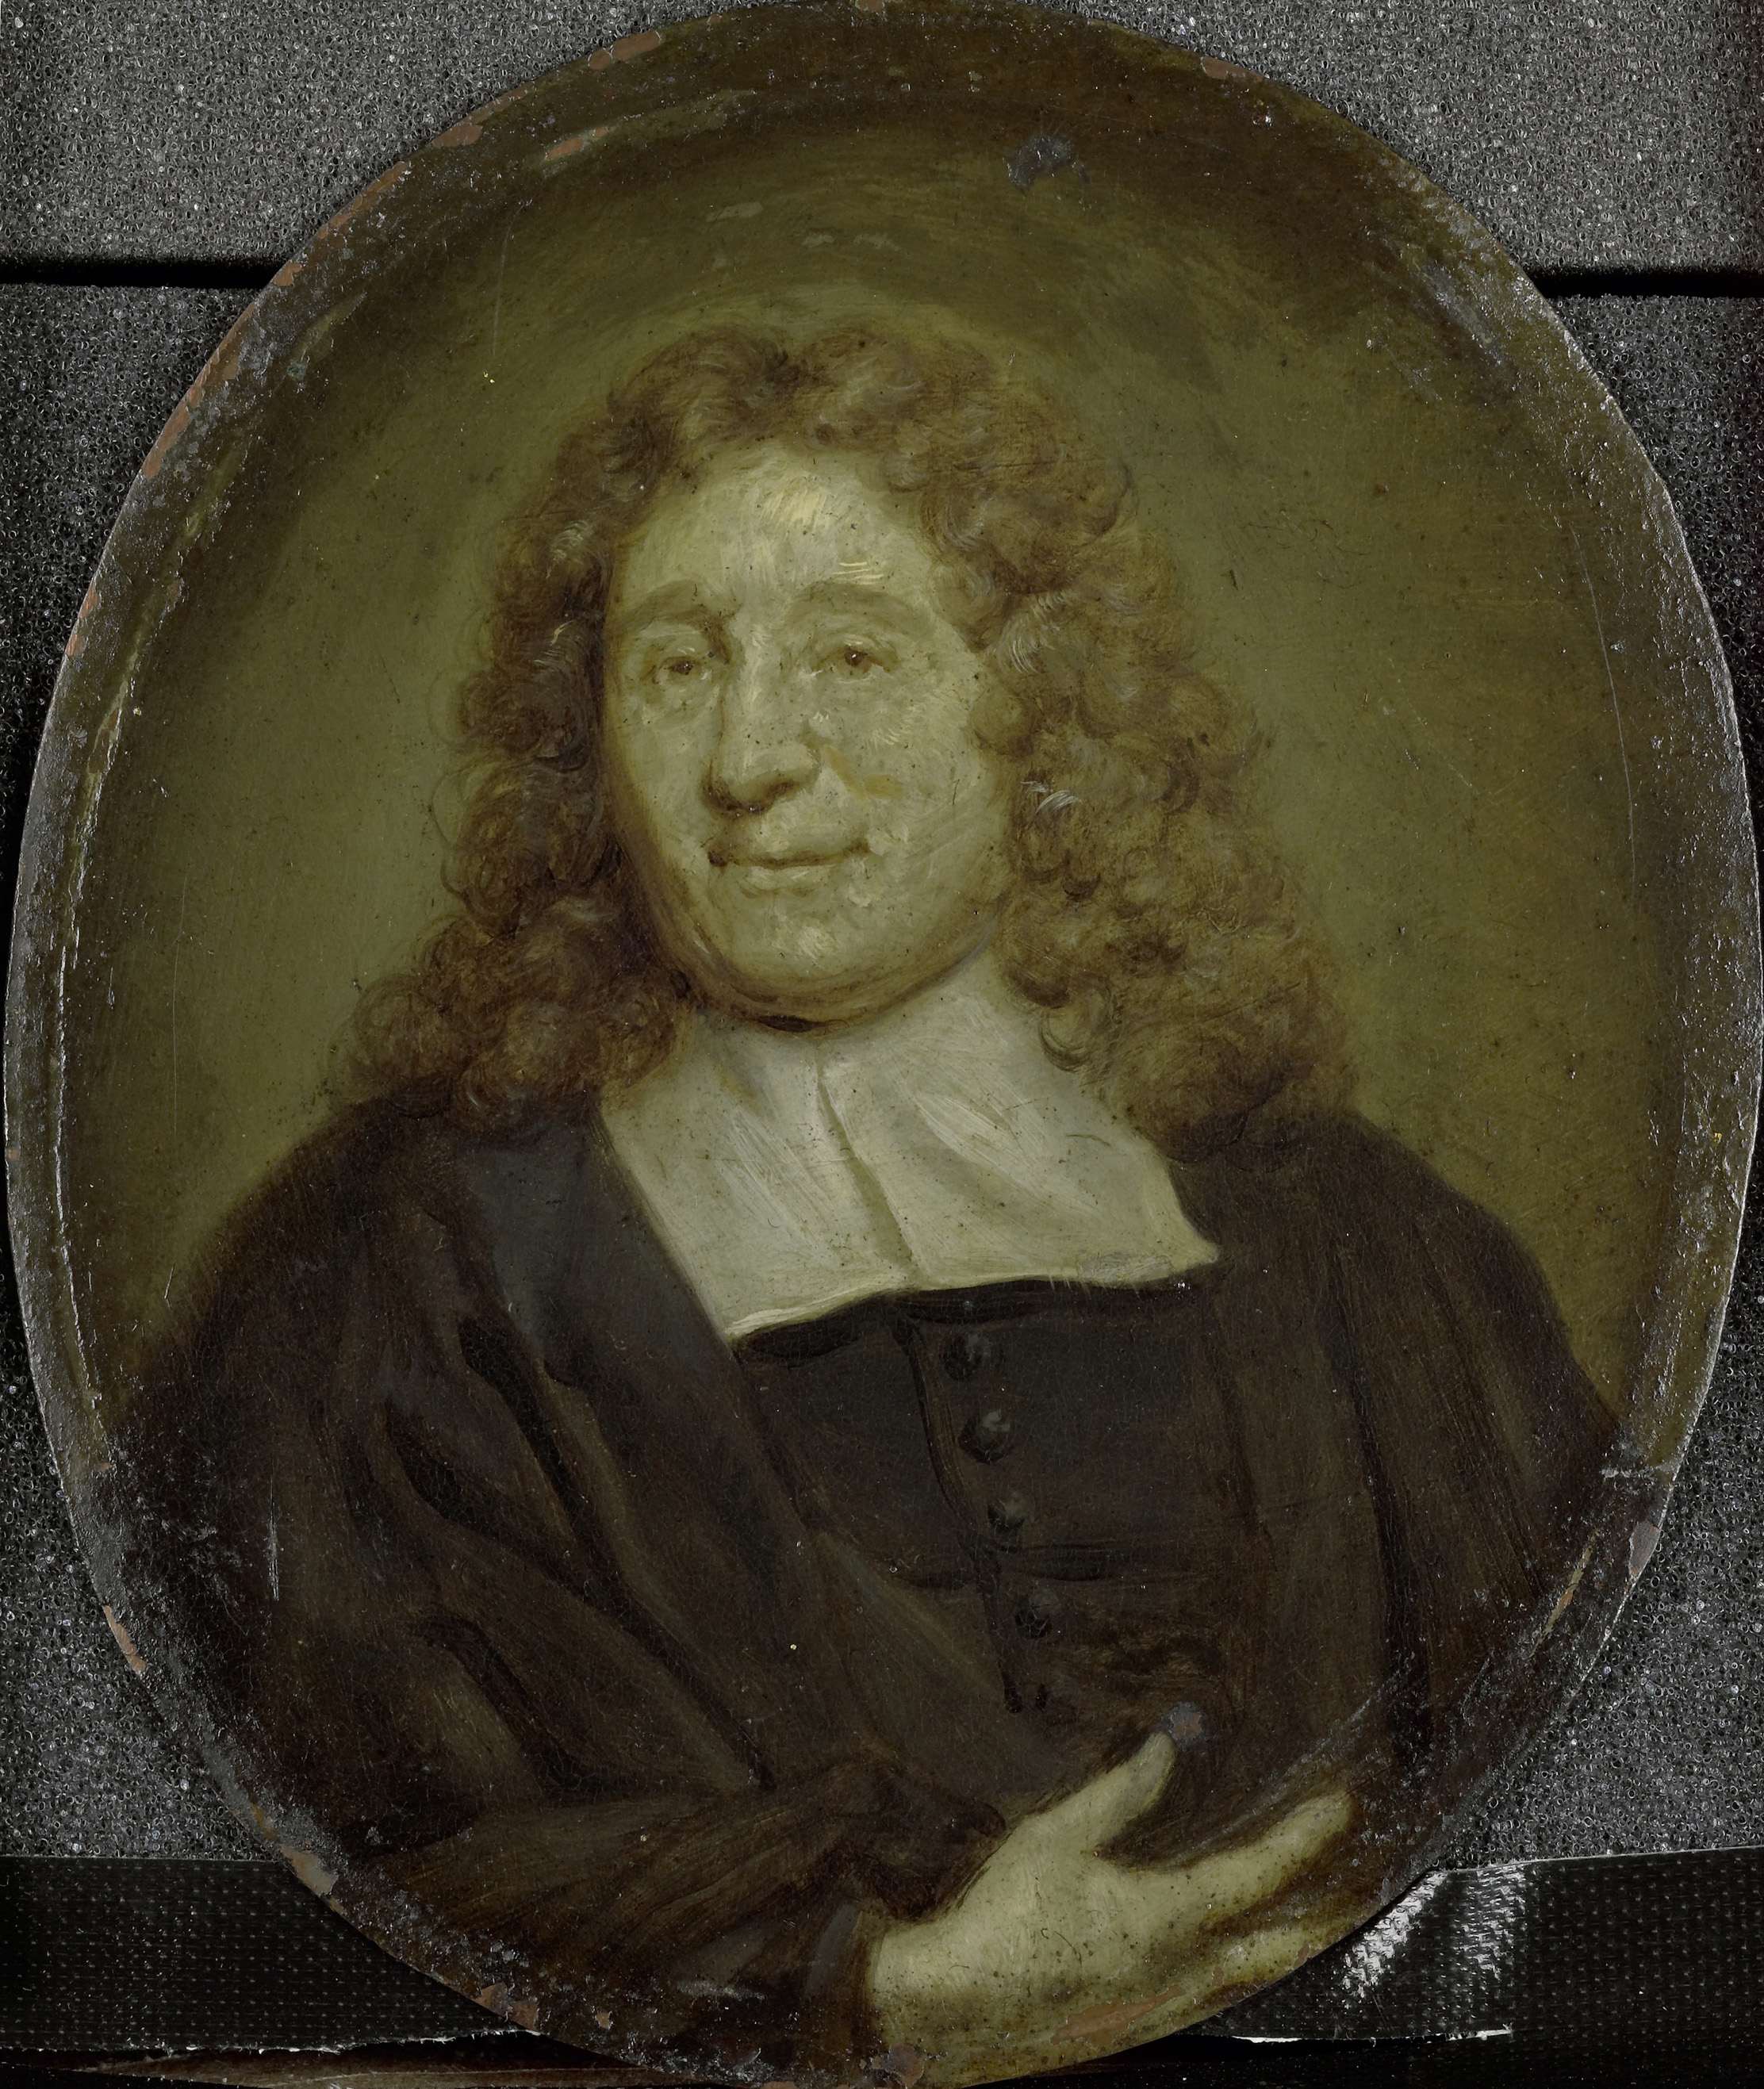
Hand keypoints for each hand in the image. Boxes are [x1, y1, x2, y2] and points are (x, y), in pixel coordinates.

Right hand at [868, 1733, 1351, 2067]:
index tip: (1342, 1803)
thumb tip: (1166, 1745)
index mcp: (1171, 1918)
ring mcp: (1167, 2005)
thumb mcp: (1058, 1836)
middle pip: (1285, 1945)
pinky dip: (1249, 1968)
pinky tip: (1239, 1956)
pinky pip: (1220, 1995)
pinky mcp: (1141, 2022)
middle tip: (1369, 1880)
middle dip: (1332, 1912)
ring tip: (1318, 1915)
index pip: (1262, 1872)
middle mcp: (1186, 1970)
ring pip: (1257, 1977)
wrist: (957, 2008)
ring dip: (1294, 1942)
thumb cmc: (1006, 1915)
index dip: (1308, 1835)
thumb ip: (1120, 1792)